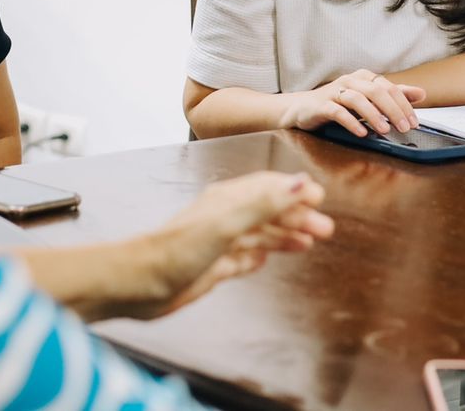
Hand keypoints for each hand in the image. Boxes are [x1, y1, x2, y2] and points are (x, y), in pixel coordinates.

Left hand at [125, 171, 335, 318]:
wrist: (140, 282)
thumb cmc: (177, 249)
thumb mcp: (228, 223)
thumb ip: (266, 203)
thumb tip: (301, 183)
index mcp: (228, 200)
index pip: (269, 188)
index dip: (294, 191)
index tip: (319, 197)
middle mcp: (224, 217)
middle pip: (269, 212)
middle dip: (296, 217)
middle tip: (324, 228)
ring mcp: (219, 242)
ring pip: (260, 235)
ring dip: (285, 236)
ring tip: (311, 241)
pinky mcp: (213, 266)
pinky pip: (245, 257)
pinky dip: (261, 255)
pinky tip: (271, 257)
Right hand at [279, 68, 424, 135]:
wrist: (301, 108)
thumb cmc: (338, 103)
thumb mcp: (368, 99)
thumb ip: (393, 96)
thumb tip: (422, 94)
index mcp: (363, 77)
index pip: (389, 87)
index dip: (404, 103)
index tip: (414, 121)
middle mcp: (350, 81)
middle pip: (376, 91)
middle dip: (393, 110)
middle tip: (405, 127)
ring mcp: (334, 92)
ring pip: (357, 99)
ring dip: (373, 115)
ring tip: (384, 130)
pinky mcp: (321, 105)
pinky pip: (338, 112)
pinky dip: (351, 122)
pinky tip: (361, 133)